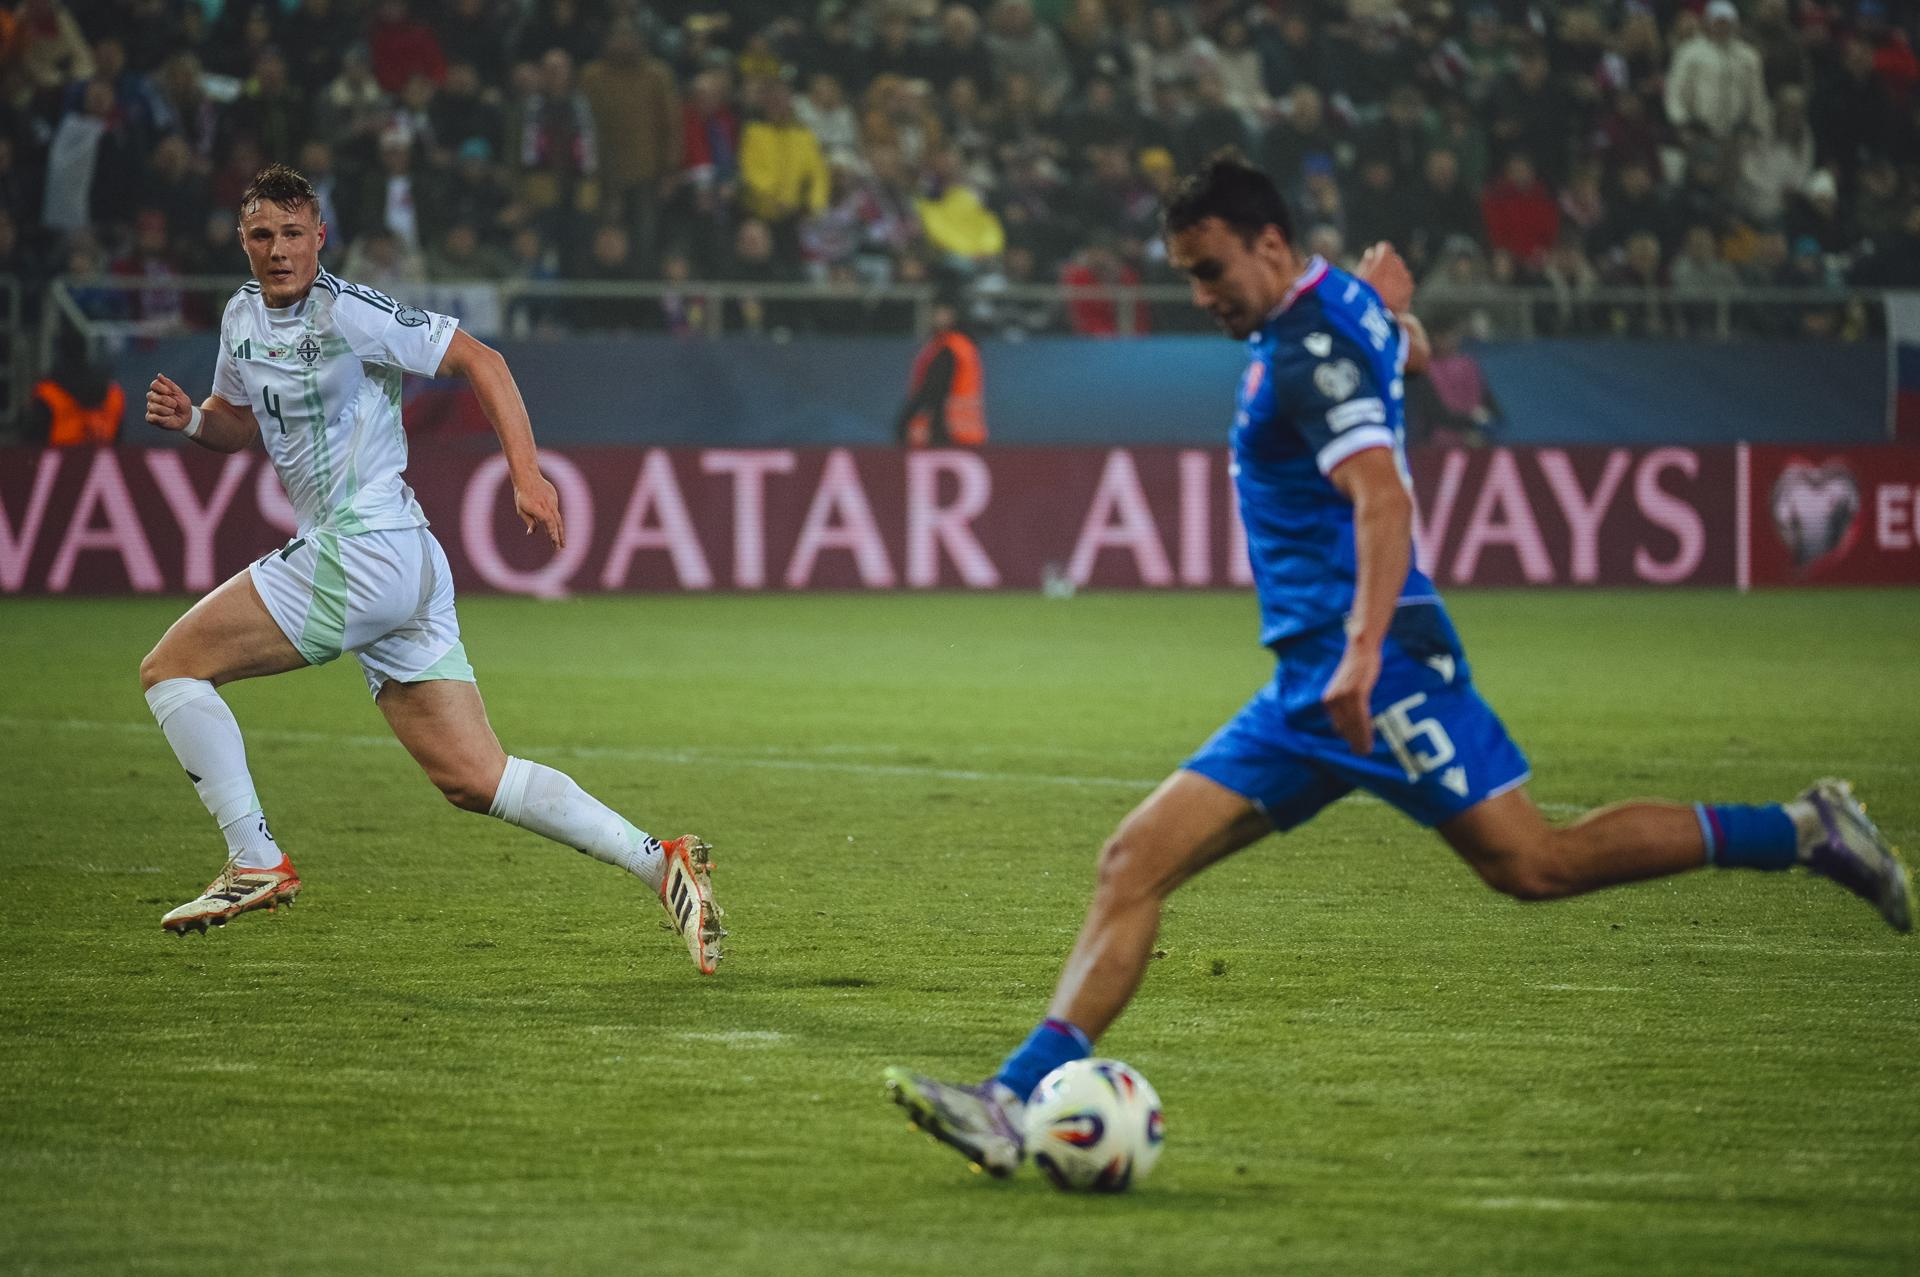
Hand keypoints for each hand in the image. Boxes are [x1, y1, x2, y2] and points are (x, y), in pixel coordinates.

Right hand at [146, 373, 193, 430]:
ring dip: (166, 410)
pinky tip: (168, 417)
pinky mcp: (150, 418)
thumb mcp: (179, 394)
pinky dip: (162, 418)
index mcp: (158, 390)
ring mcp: (151, 408)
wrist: (186, 418)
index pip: (154, 385)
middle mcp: (152, 398)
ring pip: (152, 407)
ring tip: (172, 411)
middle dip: (165, 400)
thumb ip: (169, 384)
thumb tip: (159, 375)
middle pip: (151, 395)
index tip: (170, 392)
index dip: (162, 388)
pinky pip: (152, 417)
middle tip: (175, 404)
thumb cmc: (182, 404)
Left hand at [513, 470, 565, 548]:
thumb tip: (531, 533)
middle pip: (556, 524)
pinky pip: (555, 511)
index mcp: (539, 510)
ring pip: (558, 518)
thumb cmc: (522, 495)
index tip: (555, 543)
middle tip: (561, 548)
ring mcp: (553, 502)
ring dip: (560, 531)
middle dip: (559, 537)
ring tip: (561, 541)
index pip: (549, 524)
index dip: (552, 534)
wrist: (527, 477)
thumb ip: (529, 522)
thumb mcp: (521, 510)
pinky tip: (554, 524)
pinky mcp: (555, 498)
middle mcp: (548, 506)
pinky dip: (555, 519)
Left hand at [1321, 640, 1382, 755]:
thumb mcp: (1346, 686)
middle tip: (1363, 754)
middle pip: (1344, 728)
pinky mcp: (1356, 692)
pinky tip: (1368, 738)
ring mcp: (1343, 696)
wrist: (1361, 646)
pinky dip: (1364, 729)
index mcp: (1328, 700)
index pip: (1338, 726)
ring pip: (1352, 725)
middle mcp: (1332, 700)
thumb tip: (1353, 719)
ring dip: (1360, 740)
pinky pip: (1360, 716)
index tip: (1356, 749)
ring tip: (1366, 751)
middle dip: (1354, 743)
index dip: (1348, 738)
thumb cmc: (1358, 666)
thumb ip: (1347, 702)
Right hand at [1355, 241, 1414, 314]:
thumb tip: (1371, 253)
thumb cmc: (1361, 297)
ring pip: (1400, 270)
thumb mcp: (1358, 278)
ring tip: (1384, 289)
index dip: (1378, 253)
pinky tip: (1391, 295)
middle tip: (1378, 277)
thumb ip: (1366, 262)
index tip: (1374, 259)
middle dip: (1387, 265)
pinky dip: (1399, 285)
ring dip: (1394, 275)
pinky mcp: (1410, 287)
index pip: (1384, 247)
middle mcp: (1397, 264)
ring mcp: (1405, 276)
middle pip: (1393, 259)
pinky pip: (1405, 281)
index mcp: (1384, 258)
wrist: (1375, 318)